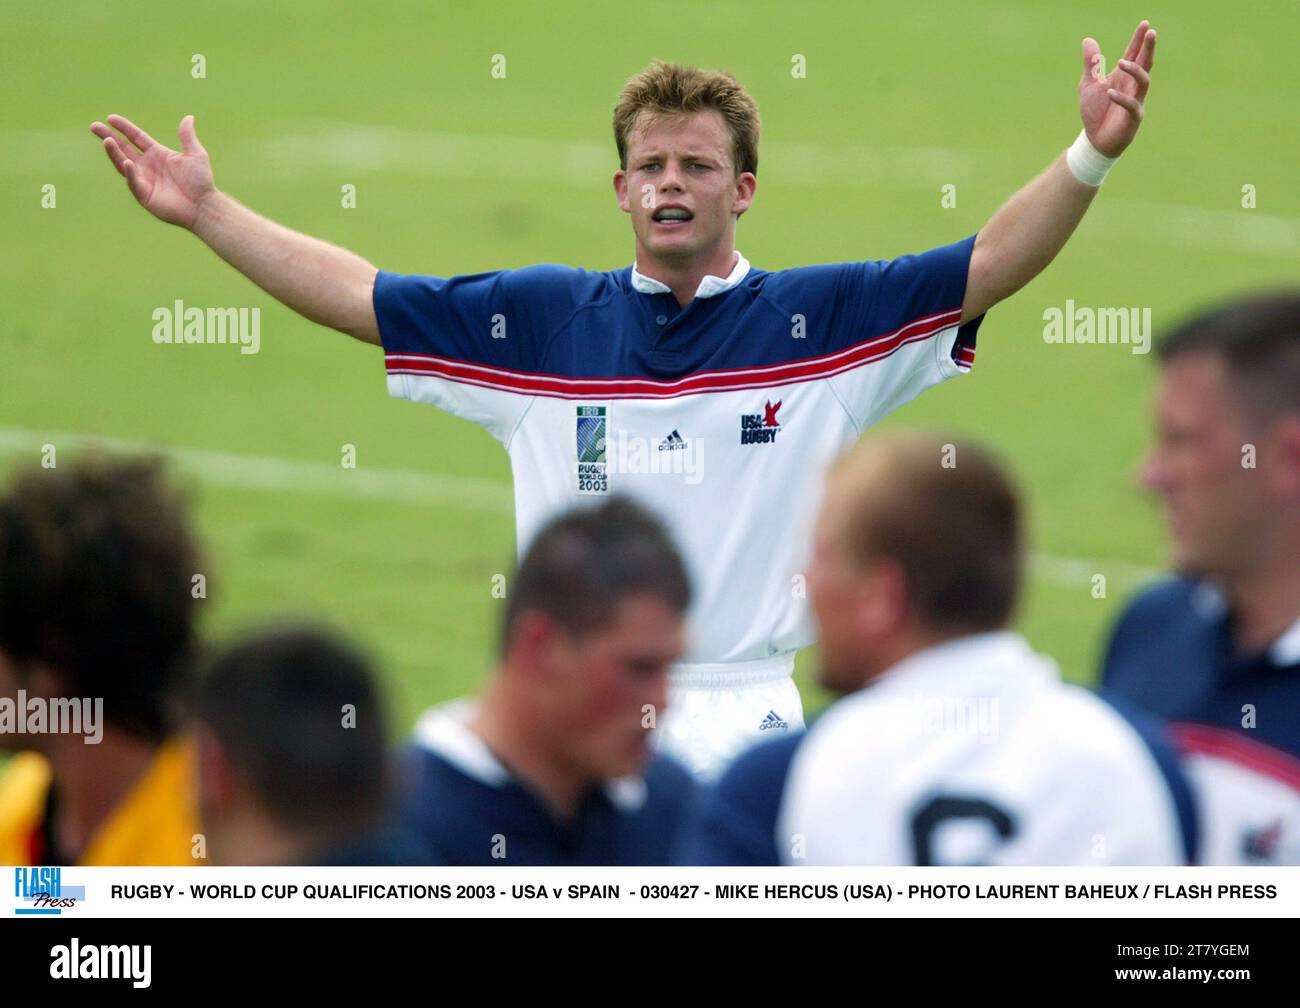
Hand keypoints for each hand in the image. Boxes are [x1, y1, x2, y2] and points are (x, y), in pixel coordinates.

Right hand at [89, 114, 215, 228]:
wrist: (204, 205)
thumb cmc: (201, 182)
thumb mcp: (195, 155)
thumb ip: (187, 137)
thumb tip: (188, 117)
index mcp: (157, 154)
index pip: (136, 138)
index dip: (124, 128)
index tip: (110, 118)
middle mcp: (147, 166)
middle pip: (123, 149)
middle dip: (109, 137)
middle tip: (94, 126)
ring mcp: (144, 180)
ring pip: (124, 164)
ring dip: (114, 153)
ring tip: (107, 140)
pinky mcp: (145, 196)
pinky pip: (134, 183)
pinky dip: (130, 173)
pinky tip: (127, 163)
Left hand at [1079, 21, 1155, 157]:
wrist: (1095, 140)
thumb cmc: (1095, 111)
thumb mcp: (1088, 85)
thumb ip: (1090, 64)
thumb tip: (1087, 40)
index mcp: (1123, 77)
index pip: (1134, 54)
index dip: (1139, 40)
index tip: (1145, 24)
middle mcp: (1132, 86)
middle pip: (1145, 63)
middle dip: (1148, 48)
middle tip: (1151, 33)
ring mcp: (1135, 101)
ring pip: (1143, 82)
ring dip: (1134, 71)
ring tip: (1121, 62)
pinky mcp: (1133, 118)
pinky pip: (1132, 106)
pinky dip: (1121, 98)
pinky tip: (1109, 92)